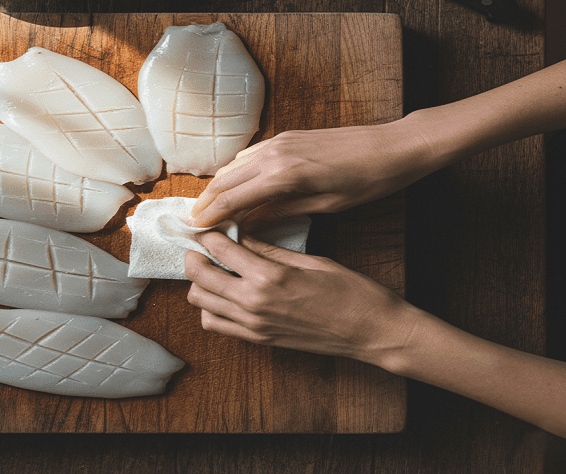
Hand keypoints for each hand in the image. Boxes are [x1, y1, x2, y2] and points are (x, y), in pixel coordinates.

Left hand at [184, 232, 421, 364]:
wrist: (370, 331)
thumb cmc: (349, 291)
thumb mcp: (308, 260)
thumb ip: (268, 249)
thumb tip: (239, 235)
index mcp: (268, 276)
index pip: (217, 247)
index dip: (208, 232)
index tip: (209, 225)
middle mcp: (253, 302)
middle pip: (198, 275)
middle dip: (195, 255)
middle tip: (205, 245)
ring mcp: (253, 325)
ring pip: (199, 301)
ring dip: (200, 282)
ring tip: (215, 269)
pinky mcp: (258, 340)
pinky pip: (215, 324)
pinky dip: (210, 308)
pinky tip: (225, 294)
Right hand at [189, 118, 437, 226]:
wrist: (393, 145)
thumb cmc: (368, 181)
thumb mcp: (326, 205)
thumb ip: (283, 212)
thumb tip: (251, 225)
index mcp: (285, 175)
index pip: (233, 198)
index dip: (210, 216)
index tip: (194, 231)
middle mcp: (275, 154)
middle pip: (225, 180)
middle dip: (205, 202)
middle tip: (191, 223)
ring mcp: (279, 142)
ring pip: (234, 166)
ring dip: (217, 186)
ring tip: (207, 208)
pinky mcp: (287, 136)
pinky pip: (250, 155)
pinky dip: (235, 172)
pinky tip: (235, 185)